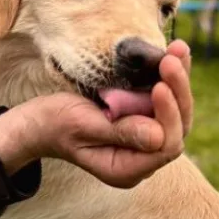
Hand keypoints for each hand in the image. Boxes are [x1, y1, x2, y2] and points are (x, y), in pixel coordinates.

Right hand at [0, 40, 193, 189]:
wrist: (40, 119)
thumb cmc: (54, 124)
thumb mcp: (82, 126)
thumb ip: (119, 132)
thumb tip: (158, 135)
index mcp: (125, 169)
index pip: (163, 146)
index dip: (167, 117)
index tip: (159, 86)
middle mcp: (140, 158)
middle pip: (175, 128)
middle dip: (177, 93)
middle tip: (170, 60)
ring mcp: (142, 138)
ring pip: (174, 111)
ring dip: (178, 80)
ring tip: (178, 49)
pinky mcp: (141, 119)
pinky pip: (164, 100)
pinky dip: (170, 76)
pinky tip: (175, 52)